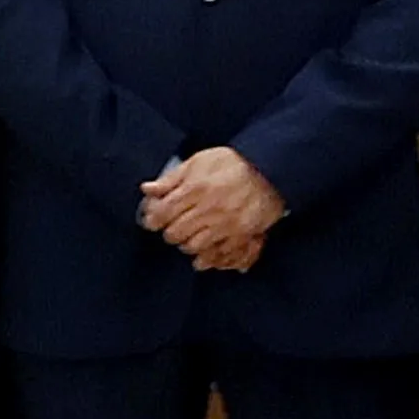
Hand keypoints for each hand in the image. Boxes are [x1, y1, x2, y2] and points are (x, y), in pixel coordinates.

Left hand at [140, 146, 284, 271]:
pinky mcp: (242, 234)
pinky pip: (219, 254)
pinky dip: (208, 256)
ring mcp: (226, 224)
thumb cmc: (233, 163)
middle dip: (169, 232)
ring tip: (188, 237)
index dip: (153, 220)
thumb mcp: (197, 162)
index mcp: (195, 189)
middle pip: (175, 233)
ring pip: (194, 246)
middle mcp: (208, 209)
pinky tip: (204, 252)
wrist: (270, 169)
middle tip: (172, 228)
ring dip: (187, 244)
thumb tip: (148, 189)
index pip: (162, 213)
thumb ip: (171, 179)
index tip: (152, 221)